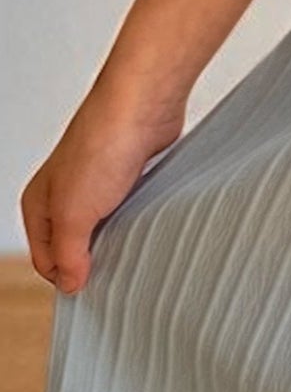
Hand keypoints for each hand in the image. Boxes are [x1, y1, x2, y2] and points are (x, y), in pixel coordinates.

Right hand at [20, 73, 188, 293]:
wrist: (141, 104)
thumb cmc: (101, 147)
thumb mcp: (74, 214)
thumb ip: (68, 254)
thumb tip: (70, 284)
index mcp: (39, 204)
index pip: (46, 260)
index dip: (68, 276)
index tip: (94, 287)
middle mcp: (64, 194)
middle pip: (75, 245)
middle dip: (94, 260)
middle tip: (116, 270)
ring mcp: (97, 184)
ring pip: (105, 228)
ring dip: (119, 239)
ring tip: (134, 244)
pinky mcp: (128, 176)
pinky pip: (129, 210)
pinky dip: (138, 219)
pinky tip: (149, 222)